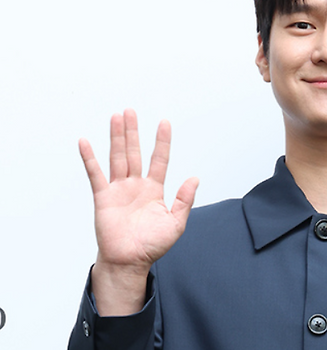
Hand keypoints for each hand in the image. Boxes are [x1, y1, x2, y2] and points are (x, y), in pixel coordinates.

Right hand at [79, 109, 197, 314]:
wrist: (130, 262)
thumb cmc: (152, 245)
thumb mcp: (176, 223)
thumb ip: (184, 200)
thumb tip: (195, 178)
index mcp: (154, 190)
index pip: (159, 159)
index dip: (162, 141)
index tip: (164, 122)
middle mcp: (136, 185)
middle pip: (134, 152)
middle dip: (133, 132)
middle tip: (130, 111)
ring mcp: (119, 190)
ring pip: (118, 157)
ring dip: (116, 137)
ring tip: (116, 117)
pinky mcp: (103, 197)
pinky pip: (95, 174)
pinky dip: (90, 158)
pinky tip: (86, 142)